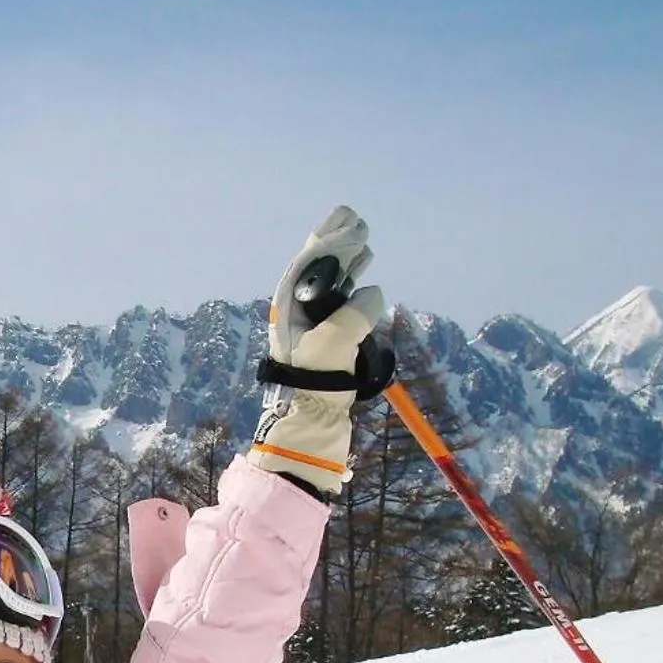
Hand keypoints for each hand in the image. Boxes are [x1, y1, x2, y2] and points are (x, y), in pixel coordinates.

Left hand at [248, 206, 393, 495]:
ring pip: (331, 293)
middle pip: (318, 274)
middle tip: (357, 222)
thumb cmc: (311, 393)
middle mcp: (298, 322)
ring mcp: (313, 340)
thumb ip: (352, 316)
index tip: (351, 222)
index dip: (330, 241)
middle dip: (337, 247)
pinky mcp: (328, 359)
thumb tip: (372, 295)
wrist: (306, 440)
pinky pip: (342, 317)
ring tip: (365, 248)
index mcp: (290, 313)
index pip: (308, 265)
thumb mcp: (332, 348)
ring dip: (347, 268)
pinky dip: (355, 299)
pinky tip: (367, 291)